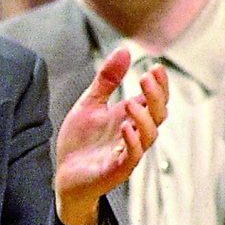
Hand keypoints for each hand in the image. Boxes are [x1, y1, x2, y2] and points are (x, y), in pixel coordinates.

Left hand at [54, 46, 165, 224]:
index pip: (156, 100)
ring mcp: (127, 153)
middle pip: (158, 115)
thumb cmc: (80, 142)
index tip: (156, 67)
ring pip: (149, 136)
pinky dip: (132, 142)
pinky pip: (132, 157)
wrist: (64, 175)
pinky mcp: (116, 170)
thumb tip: (124, 50)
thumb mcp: (90, 104)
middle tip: (147, 78)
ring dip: (144, 118)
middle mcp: (134, 134)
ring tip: (131, 102)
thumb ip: (107, 80)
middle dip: (156, 96)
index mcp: (130, 118)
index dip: (160, 85)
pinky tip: (125, 128)